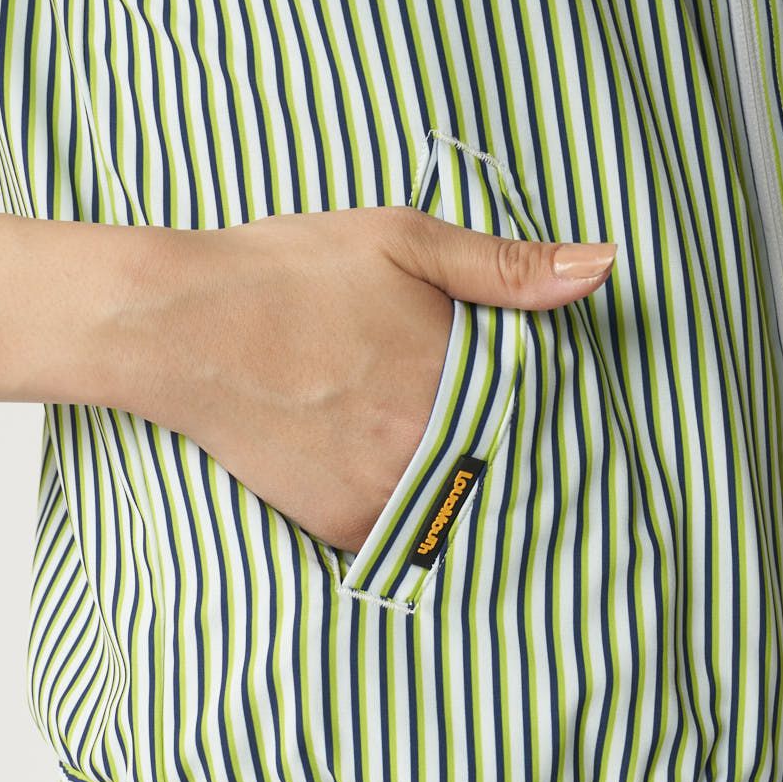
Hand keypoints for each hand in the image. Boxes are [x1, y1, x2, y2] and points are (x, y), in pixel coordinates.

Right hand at [126, 205, 616, 552]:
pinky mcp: (340, 527)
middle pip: (509, 471)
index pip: (546, 416)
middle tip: (537, 463)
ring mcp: (382, 496)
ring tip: (488, 485)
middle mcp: (426, 449)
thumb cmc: (291, 273)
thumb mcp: (404, 242)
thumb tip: (601, 268)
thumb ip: (506, 267)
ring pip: (464, 512)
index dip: (563, 419)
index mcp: (456, 379)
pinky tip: (414, 486)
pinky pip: (407, 540)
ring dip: (477, 496)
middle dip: (525, 461)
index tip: (580, 429)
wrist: (182, 325)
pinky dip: (421, 520)